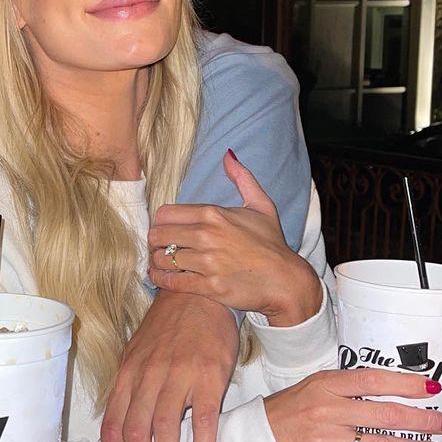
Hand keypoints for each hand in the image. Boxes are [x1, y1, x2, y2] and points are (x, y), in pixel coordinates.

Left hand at [100, 292, 237, 441]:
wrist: (198, 295)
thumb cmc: (167, 329)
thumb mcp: (137, 353)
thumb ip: (130, 389)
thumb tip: (123, 431)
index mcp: (128, 374)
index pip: (112, 426)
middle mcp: (148, 376)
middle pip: (135, 433)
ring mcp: (178, 375)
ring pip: (165, 429)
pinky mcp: (209, 375)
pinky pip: (203, 417)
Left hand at [147, 149, 321, 325]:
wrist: (286, 280)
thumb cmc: (272, 243)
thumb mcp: (261, 206)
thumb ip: (242, 178)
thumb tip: (228, 155)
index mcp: (213, 214)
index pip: (165, 214)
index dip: (161, 222)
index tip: (165, 229)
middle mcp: (207, 236)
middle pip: (159, 235)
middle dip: (156, 242)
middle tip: (160, 247)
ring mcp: (207, 262)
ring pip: (162, 259)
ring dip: (158, 262)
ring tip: (161, 263)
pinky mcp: (209, 286)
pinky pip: (171, 282)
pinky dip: (161, 280)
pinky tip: (161, 277)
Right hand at [264, 368, 441, 441]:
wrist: (255, 439)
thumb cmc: (289, 412)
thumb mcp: (312, 388)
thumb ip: (346, 388)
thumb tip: (392, 392)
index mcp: (324, 385)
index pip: (372, 380)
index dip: (406, 384)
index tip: (432, 388)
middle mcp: (326, 410)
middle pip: (384, 415)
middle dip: (422, 420)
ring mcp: (325, 440)